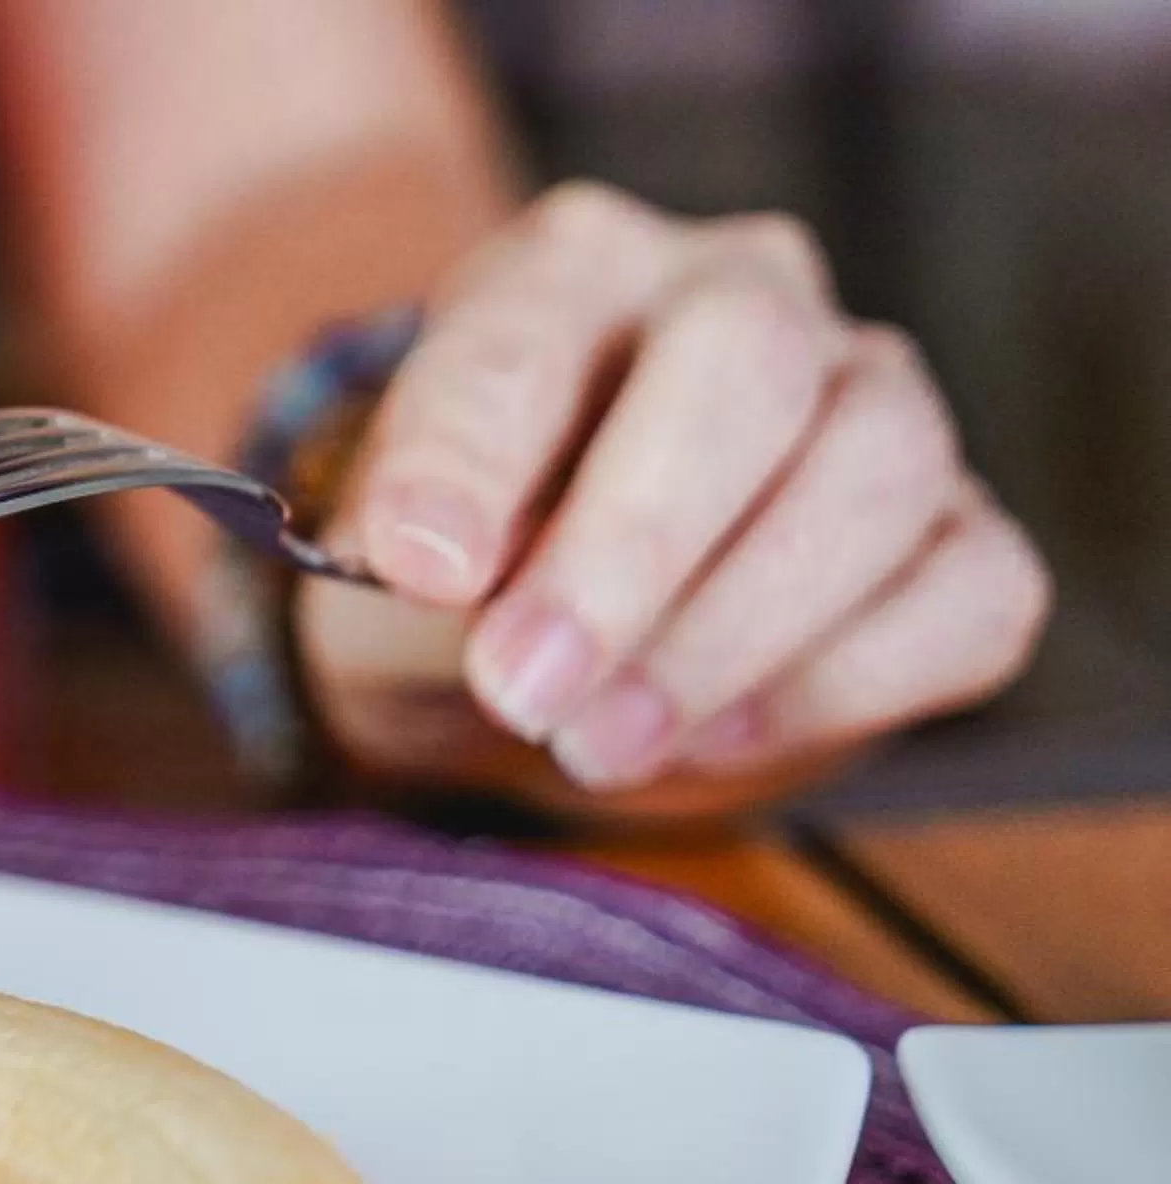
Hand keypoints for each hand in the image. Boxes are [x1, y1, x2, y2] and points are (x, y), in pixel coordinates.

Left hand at [298, 182, 1050, 804]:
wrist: (545, 645)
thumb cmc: (462, 575)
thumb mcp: (384, 555)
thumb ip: (402, 541)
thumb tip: (437, 562)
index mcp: (573, 269)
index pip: (526, 328)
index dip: (470, 451)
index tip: (418, 568)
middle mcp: (745, 295)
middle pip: (745, 362)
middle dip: (632, 546)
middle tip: (524, 688)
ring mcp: (874, 402)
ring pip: (878, 471)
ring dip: (732, 631)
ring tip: (600, 742)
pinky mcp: (957, 533)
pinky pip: (971, 593)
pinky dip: (848, 681)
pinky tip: (721, 736)